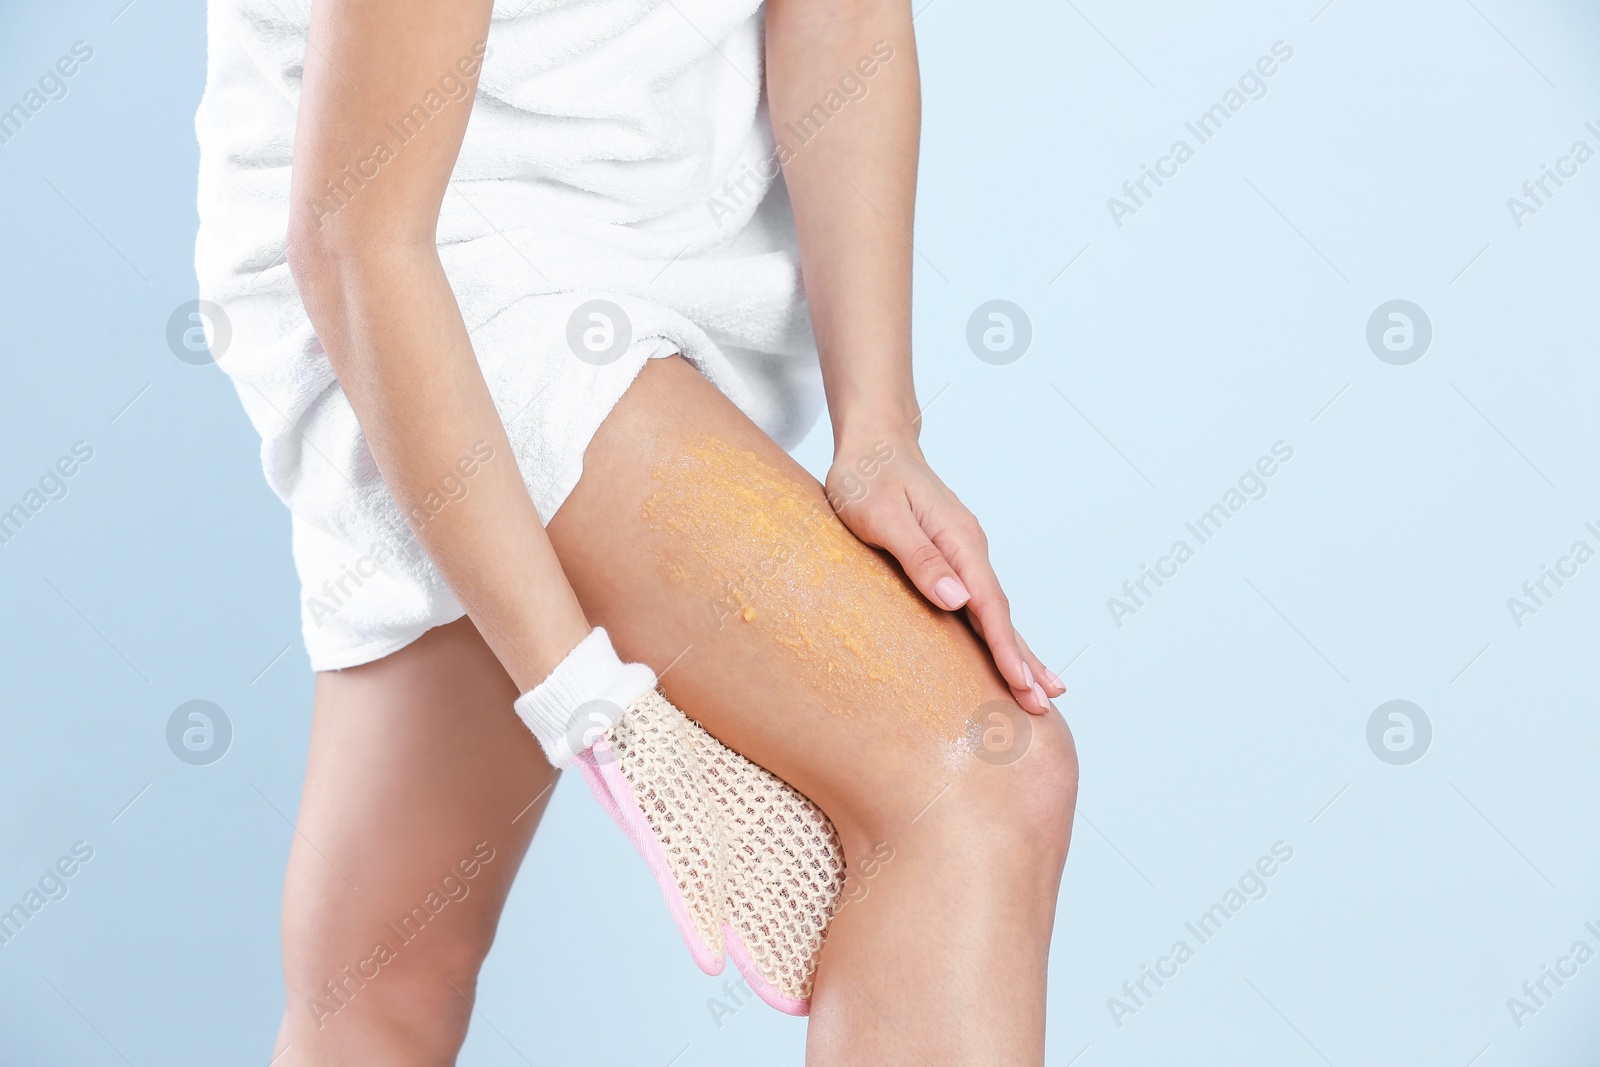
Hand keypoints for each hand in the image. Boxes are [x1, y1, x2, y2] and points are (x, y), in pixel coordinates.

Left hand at [825, 431, 1063, 714]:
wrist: (874, 442)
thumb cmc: (867, 477)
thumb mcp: (881, 515)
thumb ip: (919, 556)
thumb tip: (958, 599)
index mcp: (958, 540)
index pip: (988, 604)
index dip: (1004, 649)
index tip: (1023, 685)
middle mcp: (969, 547)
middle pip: (1002, 613)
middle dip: (1022, 661)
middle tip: (1044, 706)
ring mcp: (964, 551)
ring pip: (995, 609)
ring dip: (1016, 650)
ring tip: (1040, 689)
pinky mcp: (952, 555)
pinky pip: (980, 600)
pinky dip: (996, 630)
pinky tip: (1003, 648)